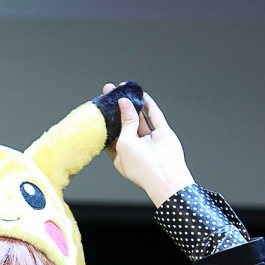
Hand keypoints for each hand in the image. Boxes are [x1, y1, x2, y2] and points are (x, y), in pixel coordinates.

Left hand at [103, 83, 194, 206]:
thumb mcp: (124, 142)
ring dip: (133, 104)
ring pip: (140, 119)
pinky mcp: (162, 134)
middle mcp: (135, 148)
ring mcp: (149, 141)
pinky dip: (149, 106)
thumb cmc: (140, 167)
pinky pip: (155, 117)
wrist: (164, 174)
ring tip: (125, 89)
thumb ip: (125, 122)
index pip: (111, 133)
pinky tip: (142, 95)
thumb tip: (123, 103)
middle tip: (111, 91)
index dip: (106, 119)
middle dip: (118, 107)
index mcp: (121, 155)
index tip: (101, 105)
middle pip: (124, 124)